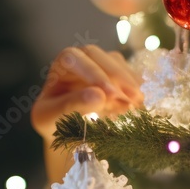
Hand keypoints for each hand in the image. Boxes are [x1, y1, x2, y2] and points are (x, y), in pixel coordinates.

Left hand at [30, 44, 143, 186]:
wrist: (62, 130)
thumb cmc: (50, 122)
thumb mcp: (50, 118)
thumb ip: (69, 106)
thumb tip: (99, 96)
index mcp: (61, 64)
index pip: (76, 58)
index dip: (95, 74)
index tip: (110, 94)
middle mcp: (82, 59)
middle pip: (103, 57)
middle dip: (119, 77)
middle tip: (133, 98)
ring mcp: (101, 65)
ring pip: (119, 65)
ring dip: (130, 83)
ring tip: (138, 103)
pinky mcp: (116, 76)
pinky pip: (129, 76)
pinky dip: (134, 90)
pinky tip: (139, 105)